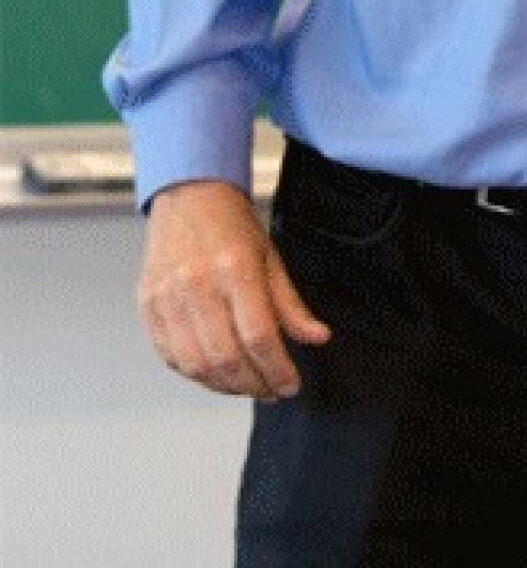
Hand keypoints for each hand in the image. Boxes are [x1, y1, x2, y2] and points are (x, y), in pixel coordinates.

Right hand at [138, 178, 330, 399]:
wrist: (187, 196)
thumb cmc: (231, 225)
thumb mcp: (271, 256)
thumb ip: (291, 304)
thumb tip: (317, 338)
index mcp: (235, 268)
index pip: (259, 336)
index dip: (277, 370)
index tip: (291, 386)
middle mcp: (196, 285)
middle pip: (226, 358)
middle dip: (254, 385)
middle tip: (272, 390)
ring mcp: (166, 298)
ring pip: (197, 366)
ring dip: (226, 387)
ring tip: (248, 385)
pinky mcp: (148, 307)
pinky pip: (172, 358)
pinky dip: (197, 374)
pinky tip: (218, 372)